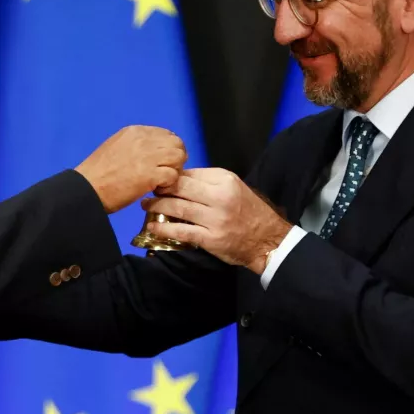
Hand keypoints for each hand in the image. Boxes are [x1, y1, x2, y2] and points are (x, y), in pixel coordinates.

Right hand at [75, 125, 186, 212]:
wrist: (86, 189)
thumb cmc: (98, 173)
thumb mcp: (116, 146)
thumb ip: (136, 144)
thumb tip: (154, 150)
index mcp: (135, 131)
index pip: (167, 134)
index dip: (169, 149)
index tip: (162, 162)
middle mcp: (143, 140)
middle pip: (177, 143)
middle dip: (176, 159)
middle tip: (165, 173)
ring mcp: (147, 156)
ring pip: (179, 157)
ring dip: (174, 171)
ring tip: (161, 182)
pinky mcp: (150, 175)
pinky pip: (173, 175)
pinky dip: (168, 184)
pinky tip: (156, 190)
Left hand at [141, 168, 291, 273]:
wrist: (267, 239)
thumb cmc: (248, 211)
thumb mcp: (233, 187)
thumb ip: (208, 182)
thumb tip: (178, 178)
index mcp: (225, 180)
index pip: (190, 174)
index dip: (170, 176)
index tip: (158, 178)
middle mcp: (220, 197)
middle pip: (180, 188)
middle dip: (160, 188)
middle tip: (148, 189)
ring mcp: (215, 219)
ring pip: (178, 208)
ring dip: (157, 206)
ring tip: (146, 205)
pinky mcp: (210, 238)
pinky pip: (182, 231)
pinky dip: (164, 228)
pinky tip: (153, 226)